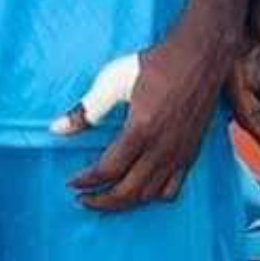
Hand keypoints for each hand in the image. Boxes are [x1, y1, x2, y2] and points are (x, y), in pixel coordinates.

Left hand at [65, 36, 222, 211]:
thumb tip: (57, 129)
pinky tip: (139, 191)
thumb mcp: (113, 80)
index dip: (86, 181)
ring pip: (149, 195)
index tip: (72, 182)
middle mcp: (162, 148)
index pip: (108, 170)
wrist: (202, 57)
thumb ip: (86, 109)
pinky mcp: (191, 154)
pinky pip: (172, 189)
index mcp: (141, 130)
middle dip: (101, 201)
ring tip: (106, 199)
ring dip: (124, 203)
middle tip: (83, 199)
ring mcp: (179, 154)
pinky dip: (152, 197)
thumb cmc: (156, 65)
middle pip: (127, 192)